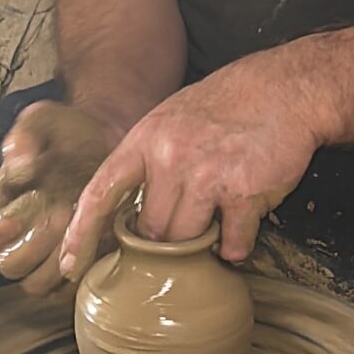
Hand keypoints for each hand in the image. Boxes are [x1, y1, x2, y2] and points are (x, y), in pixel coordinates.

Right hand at [0, 103, 114, 294]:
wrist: (106, 142)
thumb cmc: (67, 133)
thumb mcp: (42, 121)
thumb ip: (23, 137)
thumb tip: (16, 165)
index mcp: (0, 206)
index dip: (3, 226)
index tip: (26, 208)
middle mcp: (18, 236)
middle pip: (10, 265)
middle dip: (35, 244)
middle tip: (60, 215)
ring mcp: (46, 255)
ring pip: (37, 285)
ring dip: (57, 263)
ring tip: (79, 229)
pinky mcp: (75, 265)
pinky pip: (68, 291)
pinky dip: (81, 274)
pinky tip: (96, 242)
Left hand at [59, 59, 320, 281]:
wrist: (285, 88)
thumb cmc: (225, 107)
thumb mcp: (170, 121)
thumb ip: (146, 164)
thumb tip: (128, 216)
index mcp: (146, 140)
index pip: (100, 193)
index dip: (80, 233)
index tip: (68, 264)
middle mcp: (170, 157)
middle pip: (150, 231)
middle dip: (164, 239)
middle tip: (186, 221)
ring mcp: (207, 175)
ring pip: (186, 241)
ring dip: (201, 242)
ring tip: (216, 219)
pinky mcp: (243, 192)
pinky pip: (231, 243)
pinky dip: (235, 246)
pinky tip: (240, 228)